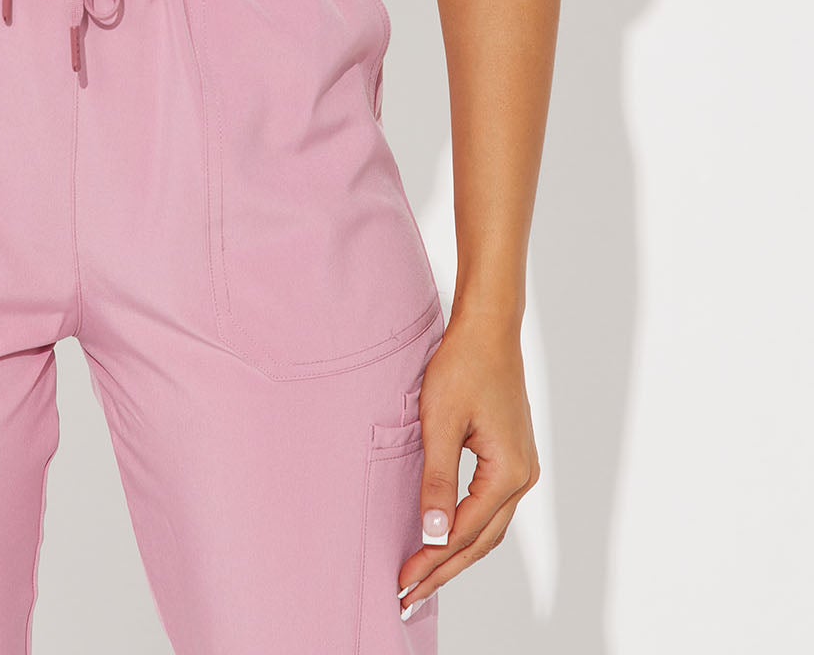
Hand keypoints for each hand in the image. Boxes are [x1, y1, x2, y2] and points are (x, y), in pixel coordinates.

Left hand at [396, 309, 540, 619]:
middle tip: (408, 597)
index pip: (465, 532)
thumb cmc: (464, 366)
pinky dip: (466, 529)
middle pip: (481, 540)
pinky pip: (489, 508)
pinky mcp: (511, 458)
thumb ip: (437, 481)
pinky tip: (442, 537)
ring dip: (455, 554)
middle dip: (444, 570)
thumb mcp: (441, 423)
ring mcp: (520, 469)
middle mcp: (522, 477)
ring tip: (423, 579)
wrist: (488, 328)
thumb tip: (430, 534)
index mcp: (509, 473)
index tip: (403, 582)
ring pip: (487, 528)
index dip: (433, 560)